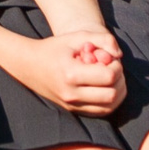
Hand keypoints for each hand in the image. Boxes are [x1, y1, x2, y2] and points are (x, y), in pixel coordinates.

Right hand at [0, 29, 125, 115]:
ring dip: (117, 93)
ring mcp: (72, 105)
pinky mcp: (73, 110)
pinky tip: (105, 88)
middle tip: (114, 69)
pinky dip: (109, 102)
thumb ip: (101, 39)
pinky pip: (100, 112)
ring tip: (111, 79)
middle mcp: (71, 93)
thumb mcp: (76, 37)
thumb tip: (119, 55)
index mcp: (71, 74)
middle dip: (120, 81)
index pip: (108, 76)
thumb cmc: (54, 48)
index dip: (116, 66)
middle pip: (112, 95)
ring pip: (109, 108)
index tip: (111, 59)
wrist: (28, 65)